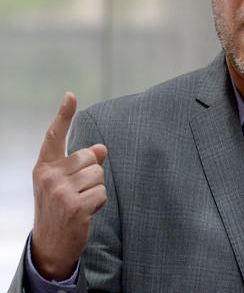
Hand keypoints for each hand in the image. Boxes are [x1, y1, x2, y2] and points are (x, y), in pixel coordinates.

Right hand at [31, 92, 107, 280]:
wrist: (50, 245)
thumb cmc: (59, 208)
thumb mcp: (64, 183)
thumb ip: (81, 163)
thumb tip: (101, 148)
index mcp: (44, 167)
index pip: (55, 136)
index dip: (64, 115)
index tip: (71, 95)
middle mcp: (49, 176)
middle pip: (91, 158)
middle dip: (91, 175)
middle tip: (77, 193)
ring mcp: (60, 191)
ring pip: (99, 175)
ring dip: (96, 190)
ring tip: (80, 203)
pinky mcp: (75, 206)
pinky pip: (102, 192)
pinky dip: (99, 203)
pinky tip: (85, 213)